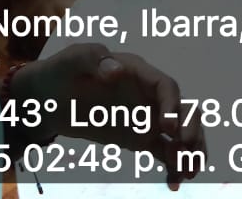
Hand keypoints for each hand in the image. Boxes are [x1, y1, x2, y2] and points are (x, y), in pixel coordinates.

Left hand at [12, 43, 205, 190]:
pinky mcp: (141, 138)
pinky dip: (174, 166)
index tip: (168, 128)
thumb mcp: (74, 59)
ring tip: (188, 172)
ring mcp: (147, 118)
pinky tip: (174, 182)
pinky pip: (165, 152)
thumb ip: (93, 59)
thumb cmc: (64, 70)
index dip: (172, 105)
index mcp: (138, 72)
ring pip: (181, 133)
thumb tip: (115, 69)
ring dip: (191, 150)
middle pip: (183, 109)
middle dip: (191, 129)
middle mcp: (149, 95)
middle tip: (184, 150)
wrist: (50, 98)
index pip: (166, 86)